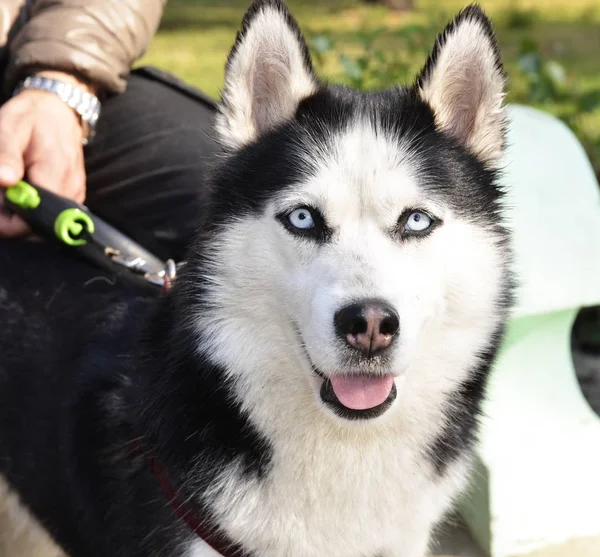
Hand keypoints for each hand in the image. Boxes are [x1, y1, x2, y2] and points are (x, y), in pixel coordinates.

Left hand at [0, 71, 93, 237]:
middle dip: (10, 216)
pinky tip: (24, 188)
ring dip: (20, 212)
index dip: (7, 219)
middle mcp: (70, 191)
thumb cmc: (32, 118)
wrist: (58, 112)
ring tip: (10, 187)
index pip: (32, 220)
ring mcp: (74, 196)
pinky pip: (50, 213)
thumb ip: (6, 155)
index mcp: (55, 175)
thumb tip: (5, 182)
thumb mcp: (10, 128)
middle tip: (0, 190)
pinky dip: (32, 207)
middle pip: (36, 227)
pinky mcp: (74, 197)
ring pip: (41, 223)